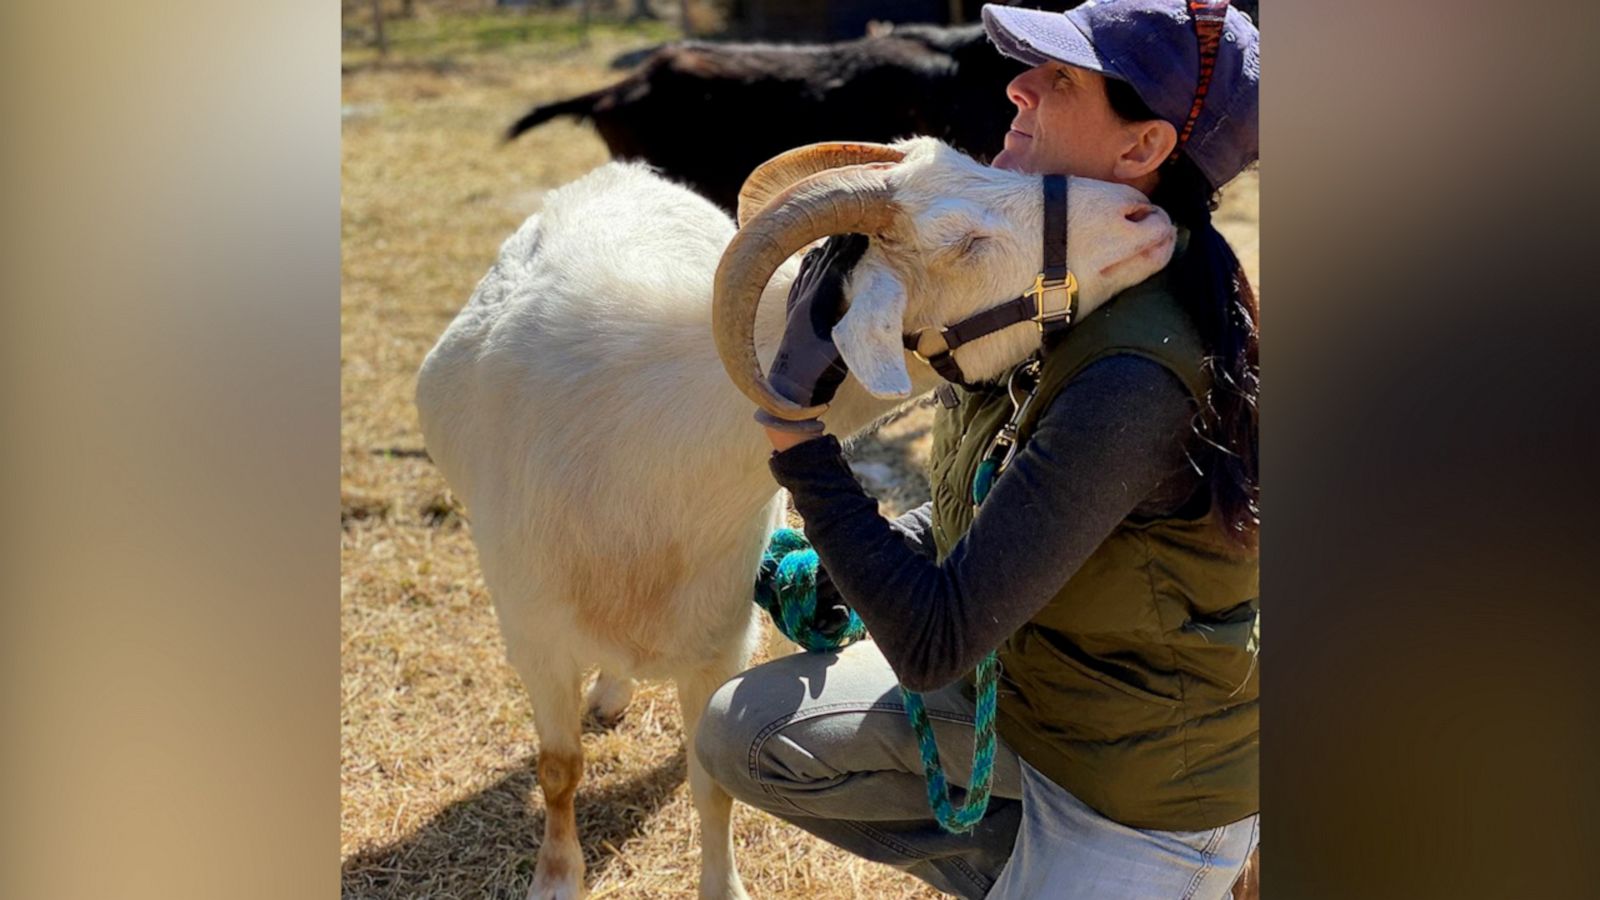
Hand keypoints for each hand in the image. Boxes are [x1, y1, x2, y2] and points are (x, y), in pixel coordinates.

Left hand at [767, 233, 868, 407]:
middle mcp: (804, 298)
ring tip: (841, 234)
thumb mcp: (846, 347)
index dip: (853, 247)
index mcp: (817, 302)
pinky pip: (800, 278)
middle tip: (860, 225)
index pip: (838, 265)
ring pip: (810, 267)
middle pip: (824, 260)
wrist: (789, 390)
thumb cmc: (821, 372)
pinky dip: (810, 264)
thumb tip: (881, 309)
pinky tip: (813, 257)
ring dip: (826, 250)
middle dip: (841, 242)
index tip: (870, 231)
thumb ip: (862, 327)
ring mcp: (795, 304)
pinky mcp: (791, 311)